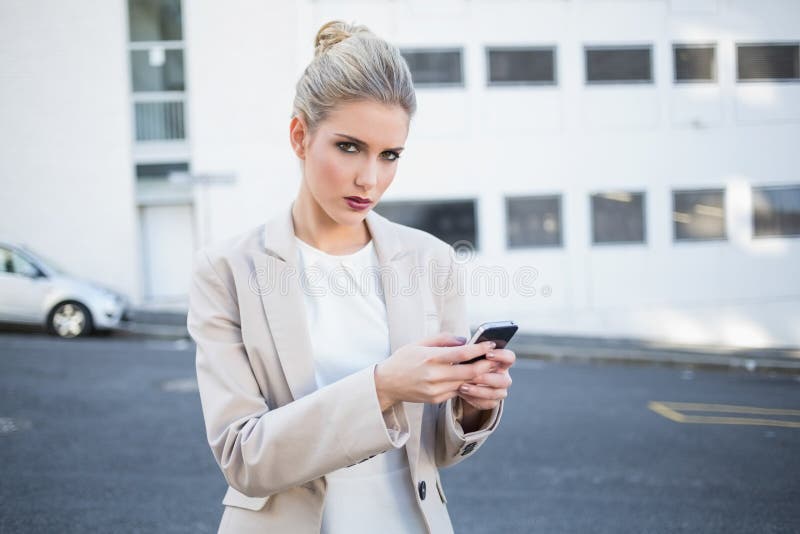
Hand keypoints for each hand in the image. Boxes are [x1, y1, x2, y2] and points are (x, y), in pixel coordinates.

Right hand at [374, 332, 497, 410]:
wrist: (387, 384)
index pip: (461, 354)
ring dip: (479, 377)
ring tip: (490, 368)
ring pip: (466, 384)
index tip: (490, 344)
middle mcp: (434, 376)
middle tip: (496, 359)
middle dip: (486, 365)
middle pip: (469, 373)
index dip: (479, 349)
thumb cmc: (403, 360)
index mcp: (430, 358)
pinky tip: (474, 379)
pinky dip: (467, 385)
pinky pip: (457, 392)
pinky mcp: (436, 400)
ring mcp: (435, 390)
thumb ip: (443, 340)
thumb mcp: (419, 343)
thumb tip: (464, 340)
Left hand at [457, 347, 514, 410]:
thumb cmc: (468, 363)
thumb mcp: (469, 355)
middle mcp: (504, 377)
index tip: (487, 354)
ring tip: (462, 387)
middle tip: (473, 375)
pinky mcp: (493, 402)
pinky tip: (462, 393)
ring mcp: (500, 391)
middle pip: (504, 380)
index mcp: (502, 362)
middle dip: (487, 378)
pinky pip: (487, 403)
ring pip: (495, 393)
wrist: (463, 380)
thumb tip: (463, 344)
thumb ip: (471, 350)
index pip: (510, 357)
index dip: (501, 356)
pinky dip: (474, 399)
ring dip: (478, 391)